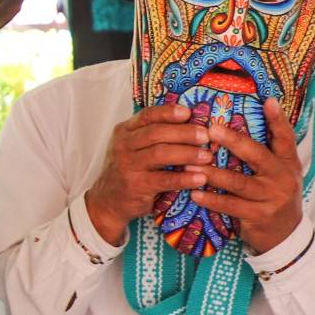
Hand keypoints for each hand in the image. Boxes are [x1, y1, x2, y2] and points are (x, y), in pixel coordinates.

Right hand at [84, 103, 212, 246]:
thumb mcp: (132, 148)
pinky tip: (199, 178)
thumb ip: (151, 136)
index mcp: (124, 131)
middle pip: (156, 133)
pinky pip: (164, 179)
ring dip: (187, 153)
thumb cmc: (128, 170)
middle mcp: (123, 146)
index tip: (188, 113)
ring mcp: (128, 165)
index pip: (147, 115)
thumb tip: (190, 124)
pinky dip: (184, 178)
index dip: (168, 112)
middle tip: (206, 135)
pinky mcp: (136, 185)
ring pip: (161, 154)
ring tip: (207, 156)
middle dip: (184, 133)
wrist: (108, 201)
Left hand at [192, 98, 304, 255]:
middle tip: (210, 130)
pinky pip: (231, 206)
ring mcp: (271, 198)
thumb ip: (267, 150)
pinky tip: (194, 193)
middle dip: (233, 141)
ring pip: (238, 182)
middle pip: (256, 155)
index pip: (285, 137)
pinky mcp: (259, 216)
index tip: (267, 100)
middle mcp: (283, 177)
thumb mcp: (278, 172)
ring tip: (189, 165)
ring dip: (212, 173)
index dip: (277, 119)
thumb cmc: (273, 195)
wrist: (285, 235)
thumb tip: (249, 121)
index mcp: (287, 162)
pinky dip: (211, 199)